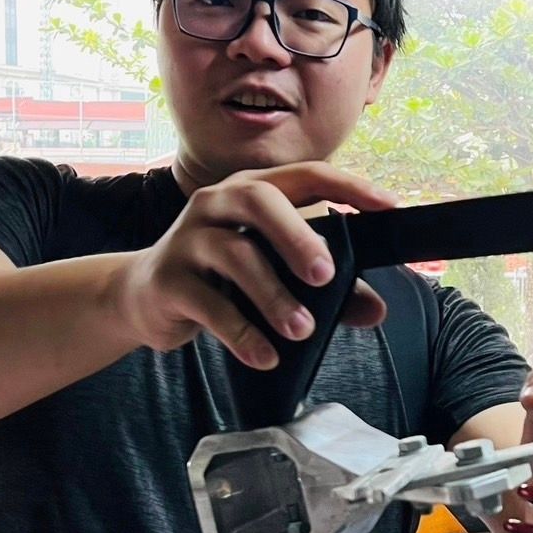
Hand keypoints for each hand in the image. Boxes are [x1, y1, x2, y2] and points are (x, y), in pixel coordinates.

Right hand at [113, 162, 396, 365]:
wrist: (144, 298)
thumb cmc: (223, 279)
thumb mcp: (275, 275)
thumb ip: (329, 291)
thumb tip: (376, 311)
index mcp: (253, 189)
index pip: (307, 175)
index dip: (350, 187)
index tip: (389, 207)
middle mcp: (219, 203)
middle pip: (262, 201)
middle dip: (299, 237)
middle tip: (327, 276)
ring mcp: (189, 238)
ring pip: (236, 255)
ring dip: (274, 297)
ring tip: (303, 331)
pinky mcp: (168, 280)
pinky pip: (210, 305)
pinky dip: (243, 334)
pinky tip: (266, 356)